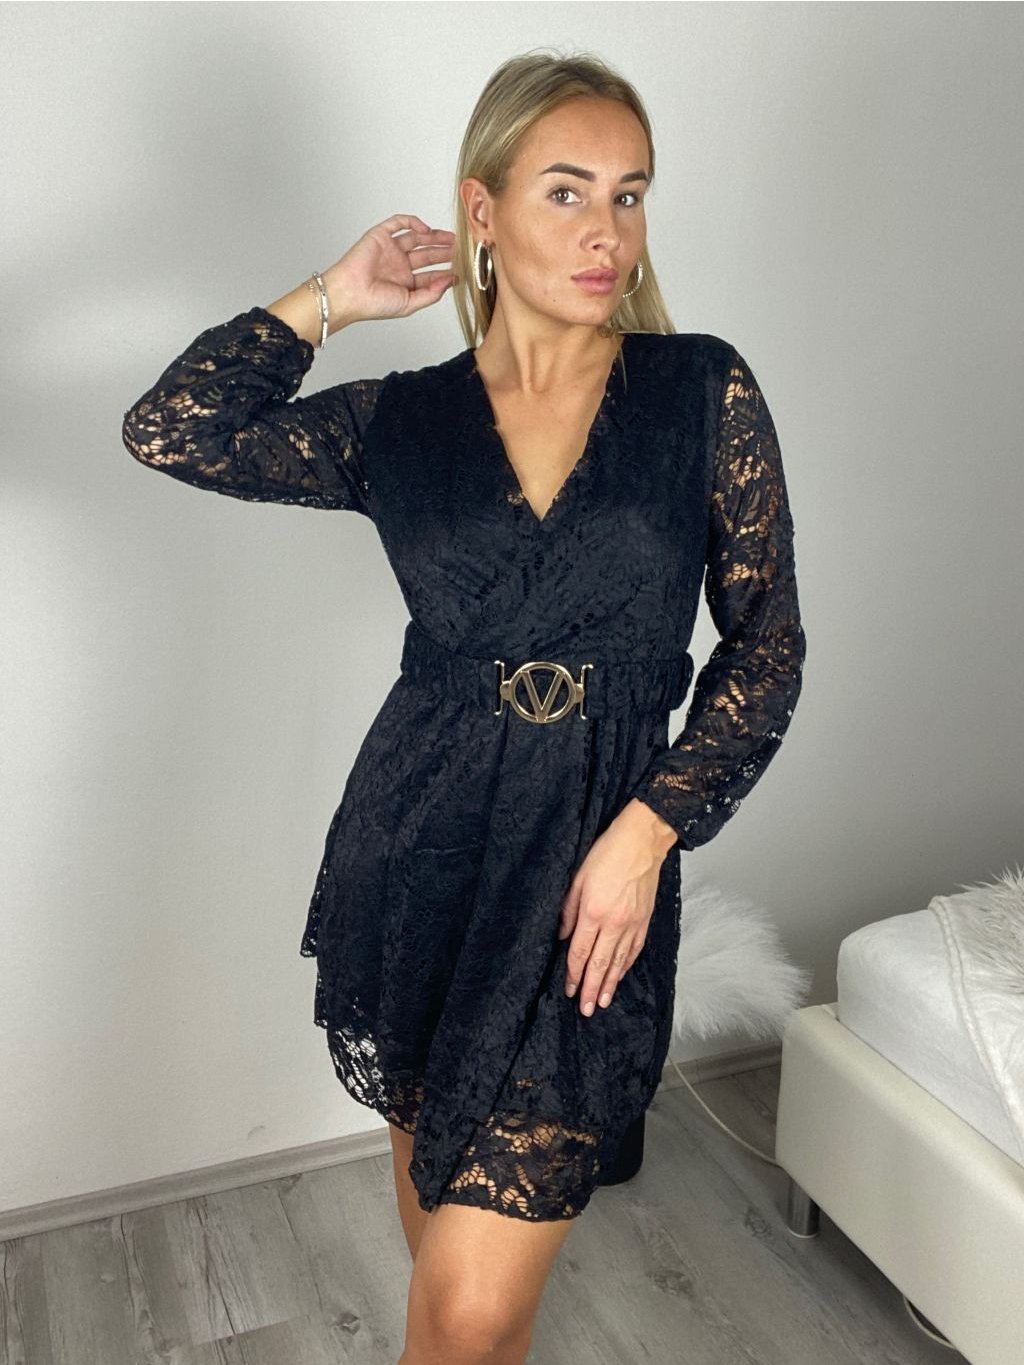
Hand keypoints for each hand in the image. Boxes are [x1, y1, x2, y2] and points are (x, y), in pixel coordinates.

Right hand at [323, 213, 456, 327]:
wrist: (350, 294)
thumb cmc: (373, 303)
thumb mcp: (409, 304)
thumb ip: (431, 294)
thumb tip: (449, 281)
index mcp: (404, 283)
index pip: (430, 275)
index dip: (445, 272)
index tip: (460, 271)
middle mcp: (398, 265)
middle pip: (427, 254)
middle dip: (444, 252)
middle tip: (460, 250)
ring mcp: (390, 250)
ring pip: (417, 238)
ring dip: (434, 236)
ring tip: (450, 238)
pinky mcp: (380, 236)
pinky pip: (398, 223)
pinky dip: (412, 222)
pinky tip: (425, 229)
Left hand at [557, 799, 675, 1016]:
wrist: (642, 841)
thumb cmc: (607, 854)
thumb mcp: (577, 878)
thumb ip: (568, 910)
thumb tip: (563, 936)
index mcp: (593, 912)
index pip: (580, 952)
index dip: (574, 974)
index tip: (570, 990)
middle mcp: (614, 923)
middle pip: (600, 964)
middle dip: (592, 989)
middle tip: (586, 1009)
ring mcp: (632, 924)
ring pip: (618, 962)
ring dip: (609, 984)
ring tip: (602, 1002)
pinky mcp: (644, 921)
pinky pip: (634, 950)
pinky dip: (626, 967)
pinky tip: (619, 976)